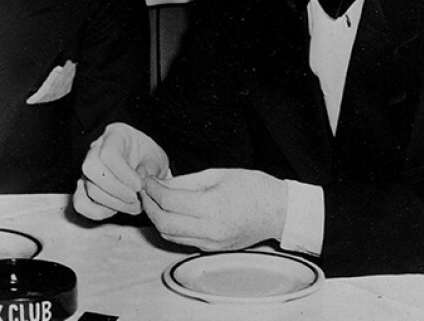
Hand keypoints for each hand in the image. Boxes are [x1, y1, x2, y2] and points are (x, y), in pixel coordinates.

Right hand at [73, 123, 169, 219]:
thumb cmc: (150, 159)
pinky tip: (116, 210)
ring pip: (89, 188)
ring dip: (113, 203)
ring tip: (134, 205)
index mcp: (116, 135)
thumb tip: (139, 181)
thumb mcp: (157, 160)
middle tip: (134, 197)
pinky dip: (97, 211)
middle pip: (91, 168)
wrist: (146, 166)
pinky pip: (81, 203)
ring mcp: (88, 168)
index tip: (138, 185)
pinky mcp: (84, 186)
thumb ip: (150, 170)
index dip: (123, 173)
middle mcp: (96, 149)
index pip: (108, 153)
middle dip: (115, 189)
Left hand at [140, 168, 285, 250]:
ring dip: (157, 218)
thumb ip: (186, 181)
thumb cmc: (253, 188)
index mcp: (212, 207)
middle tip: (145, 191)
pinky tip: (170, 212)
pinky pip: (182, 240)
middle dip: (149, 206)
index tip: (147, 180)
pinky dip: (171, 227)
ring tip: (155, 201)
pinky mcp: (212, 249)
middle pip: (164, 222)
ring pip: (170, 234)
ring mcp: (211, 243)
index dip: (152, 189)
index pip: (169, 201)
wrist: (278, 212)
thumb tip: (162, 184)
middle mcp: (210, 230)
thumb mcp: (218, 174)